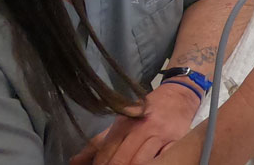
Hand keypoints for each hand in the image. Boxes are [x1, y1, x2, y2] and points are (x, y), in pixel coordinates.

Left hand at [70, 83, 196, 164]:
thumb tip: (74, 162)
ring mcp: (160, 135)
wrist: (179, 96)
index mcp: (124, 123)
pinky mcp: (176, 141)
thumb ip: (100, 143)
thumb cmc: (147, 111)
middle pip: (122, 159)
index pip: (106, 151)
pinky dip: (153, 164)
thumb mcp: (122, 122)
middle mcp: (141, 128)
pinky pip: (163, 159)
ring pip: (141, 162)